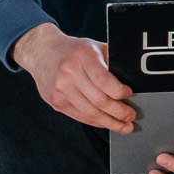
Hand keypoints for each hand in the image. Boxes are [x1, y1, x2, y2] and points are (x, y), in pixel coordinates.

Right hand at [10, 23, 134, 132]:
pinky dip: (96, 122)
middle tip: (131, 116)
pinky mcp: (56, 101)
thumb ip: (111, 61)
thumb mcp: (94, 47)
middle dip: (120, 112)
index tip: (129, 95)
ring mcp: (60, 89)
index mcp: (83, 57)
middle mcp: (69, 73)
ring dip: (110, 123)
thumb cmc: (73, 50)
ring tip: (123, 126)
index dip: (120, 92)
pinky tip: (106, 123)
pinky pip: (79, 116)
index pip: (104, 81)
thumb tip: (132, 79)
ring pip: (90, 113)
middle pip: (99, 101)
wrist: (42, 52)